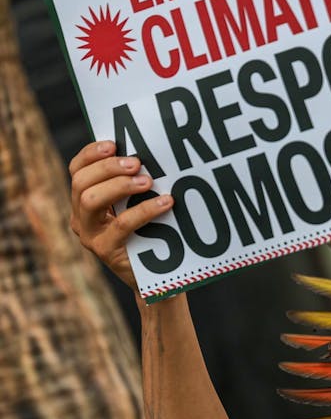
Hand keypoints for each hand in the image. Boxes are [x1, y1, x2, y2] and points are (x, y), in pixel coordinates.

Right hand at [69, 140, 173, 289]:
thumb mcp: (137, 204)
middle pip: (81, 182)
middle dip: (108, 168)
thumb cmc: (150, 231)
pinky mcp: (106, 250)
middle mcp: (81, 216)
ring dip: (119, 186)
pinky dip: (144, 210)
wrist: (156, 274)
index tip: (113, 144)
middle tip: (137, 163)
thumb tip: (151, 153)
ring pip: (90, 201)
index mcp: (85, 199)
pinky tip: (165, 202)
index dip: (91, 154)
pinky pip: (120, 225)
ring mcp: (91, 234)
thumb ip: (135, 182)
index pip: (77, 169)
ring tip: (148, 182)